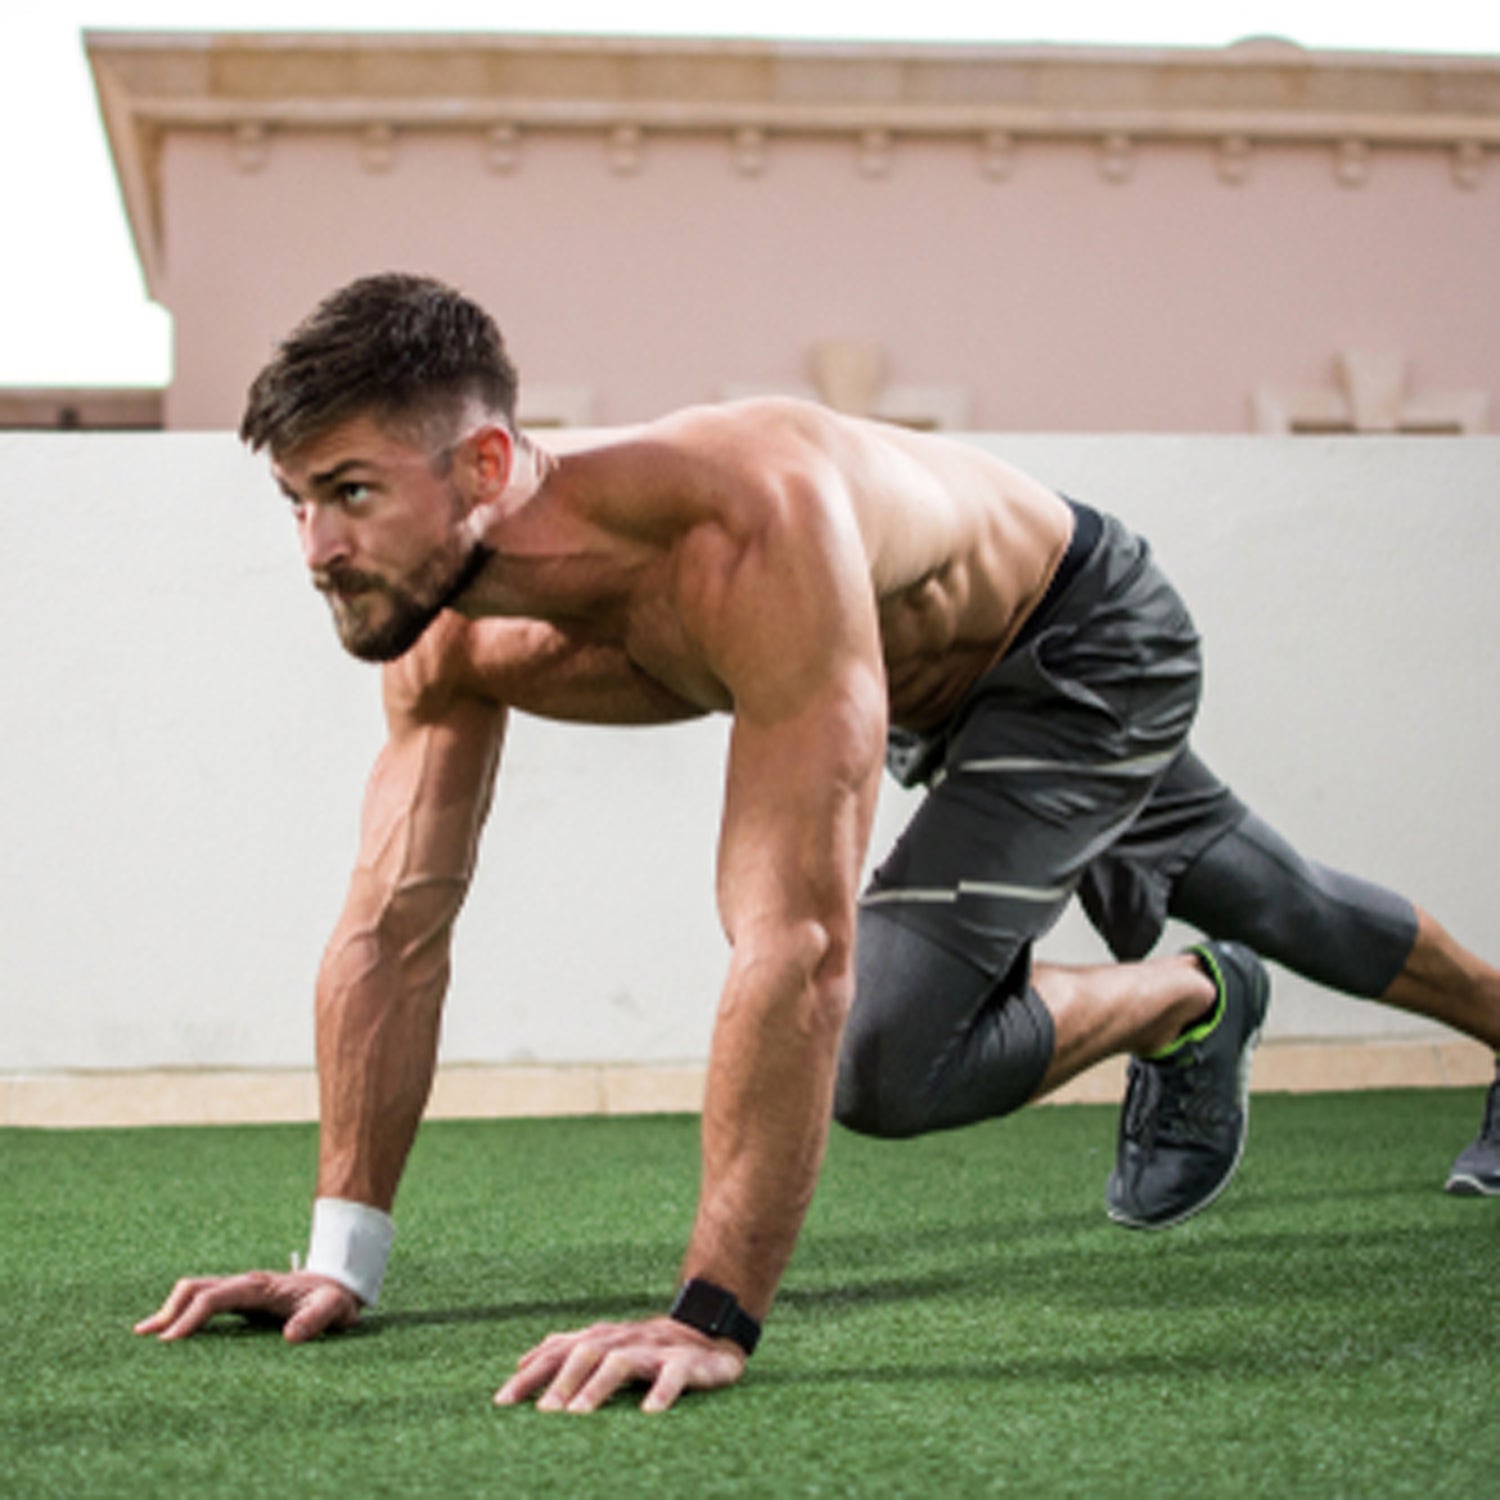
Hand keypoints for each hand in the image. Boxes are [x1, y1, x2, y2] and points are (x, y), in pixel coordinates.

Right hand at [133, 1271, 360, 1343]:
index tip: (171, 1342)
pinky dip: (182, 1312)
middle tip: (145, 1338)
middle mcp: (244, 1284)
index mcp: (259, 1286)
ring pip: (196, 1291)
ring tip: (144, 1334)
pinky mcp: (239, 1300)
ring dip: (171, 1309)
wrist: (339, 1281)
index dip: (192, 1317)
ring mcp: (239, 1290)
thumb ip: (317, 1319)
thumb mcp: (334, 1308)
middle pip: (197, 1288)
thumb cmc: (336, 1298)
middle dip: (169, 1310)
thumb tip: (291, 1336)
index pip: (216, 1297)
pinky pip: (204, 1302)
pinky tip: (169, 1331)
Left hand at [494, 1316, 745, 1412]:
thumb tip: (522, 1362)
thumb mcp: (607, 1346)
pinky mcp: (687, 1362)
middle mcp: (623, 1339)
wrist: (709, 1332)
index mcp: (602, 1338)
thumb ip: (567, 1351)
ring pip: (621, 1361)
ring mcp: (654, 1349)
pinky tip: (649, 1413)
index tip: (501, 1403)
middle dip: (561, 1382)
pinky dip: (661, 1392)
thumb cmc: (648, 1348)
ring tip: (579, 1414)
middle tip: (542, 1414)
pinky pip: (673, 1375)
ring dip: (597, 1387)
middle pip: (586, 1352)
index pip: (558, 1352)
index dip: (531, 1376)